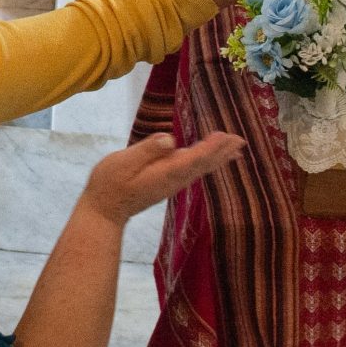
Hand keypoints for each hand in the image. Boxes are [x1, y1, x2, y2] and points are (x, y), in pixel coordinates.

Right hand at [80, 132, 245, 225]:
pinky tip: (208, 159)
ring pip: (200, 168)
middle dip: (222, 152)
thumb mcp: (123, 162)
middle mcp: (173, 179)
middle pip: (203, 164)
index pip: (195, 157)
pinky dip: (205, 162)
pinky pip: (192, 171)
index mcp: (166, 172)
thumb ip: (147, 151)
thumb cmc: (109, 183)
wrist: (105, 211)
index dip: (212, 147)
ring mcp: (171, 183)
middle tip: (240, 140)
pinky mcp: (166, 183)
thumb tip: (170, 139)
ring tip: (235, 149)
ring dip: (218, 157)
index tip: (227, 136)